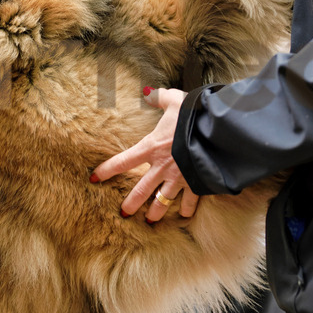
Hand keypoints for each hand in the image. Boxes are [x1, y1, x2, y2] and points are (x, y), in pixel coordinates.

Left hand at [91, 87, 198, 221]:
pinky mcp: (196, 183)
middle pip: (140, 190)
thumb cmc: (194, 115)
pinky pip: (190, 201)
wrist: (218, 131)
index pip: (123, 161)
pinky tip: (185, 215)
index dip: (106, 170)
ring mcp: (179, 178)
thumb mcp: (175, 100)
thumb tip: (149, 92)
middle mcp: (162, 167)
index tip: (94, 178)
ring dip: (156, 212)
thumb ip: (160, 97)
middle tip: (123, 213)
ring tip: (150, 220)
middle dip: (131, 203)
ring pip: (163, 201)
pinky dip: (188, 208)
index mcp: (152, 147)